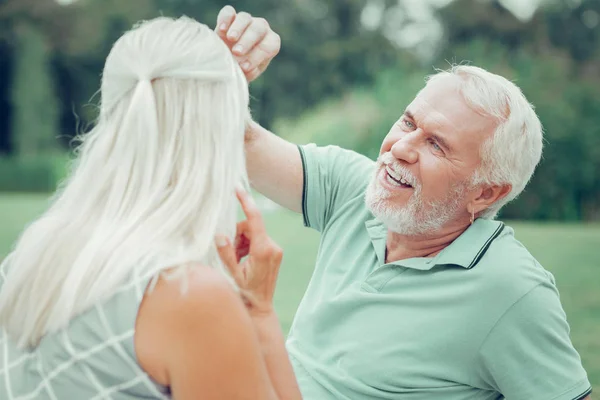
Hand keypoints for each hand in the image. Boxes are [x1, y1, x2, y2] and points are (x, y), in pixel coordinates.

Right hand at [215, 6, 280, 81]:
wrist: (226, 63)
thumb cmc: (241, 70)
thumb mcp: (247, 75)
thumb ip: (249, 72)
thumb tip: (246, 69)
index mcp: (270, 43)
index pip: (269, 46)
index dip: (258, 56)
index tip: (245, 67)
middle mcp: (261, 29)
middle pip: (258, 29)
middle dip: (248, 41)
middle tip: (237, 52)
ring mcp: (246, 21)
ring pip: (245, 18)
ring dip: (238, 28)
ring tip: (230, 39)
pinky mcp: (230, 17)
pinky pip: (229, 12)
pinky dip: (225, 19)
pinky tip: (221, 30)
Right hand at [216, 188, 282, 316]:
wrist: (259, 308)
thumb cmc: (244, 294)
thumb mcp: (232, 274)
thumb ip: (226, 253)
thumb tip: (220, 235)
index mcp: (263, 250)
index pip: (255, 219)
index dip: (246, 202)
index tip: (238, 188)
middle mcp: (273, 247)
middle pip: (250, 227)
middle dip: (237, 237)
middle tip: (231, 255)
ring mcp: (276, 249)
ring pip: (252, 233)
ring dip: (241, 243)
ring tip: (237, 262)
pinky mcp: (275, 252)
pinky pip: (257, 240)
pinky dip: (247, 246)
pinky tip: (243, 261)